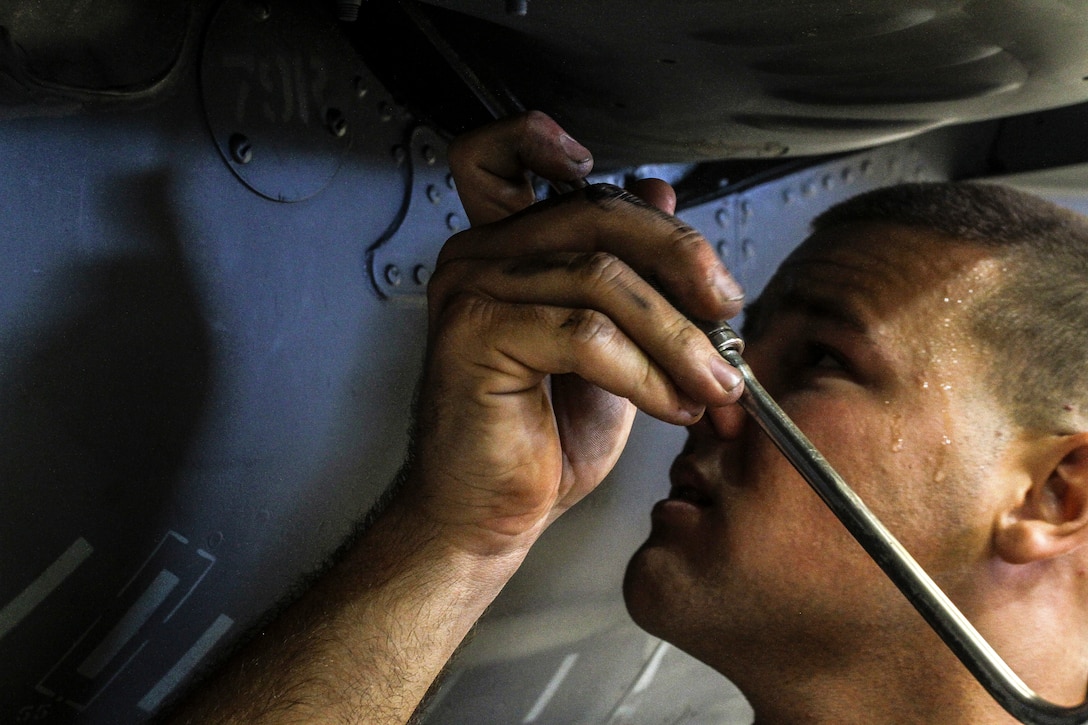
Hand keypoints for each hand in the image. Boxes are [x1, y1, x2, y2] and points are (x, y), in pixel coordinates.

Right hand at [407, 112, 744, 557]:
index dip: (540, 139)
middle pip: (597, 215)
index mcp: (504, 251)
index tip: (594, 164)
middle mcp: (478, 258)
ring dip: (679, 339)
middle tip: (727, 312)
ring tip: (713, 386)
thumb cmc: (539, 440)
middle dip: (681, 260)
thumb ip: (629, 278)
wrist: (488, 515)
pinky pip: (587, 334)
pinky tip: (670, 405)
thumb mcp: (608, 350)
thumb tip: (664, 198)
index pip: (500, 157)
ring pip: (604, 279)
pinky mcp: (476, 337)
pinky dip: (647, 373)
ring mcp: (471, 292)